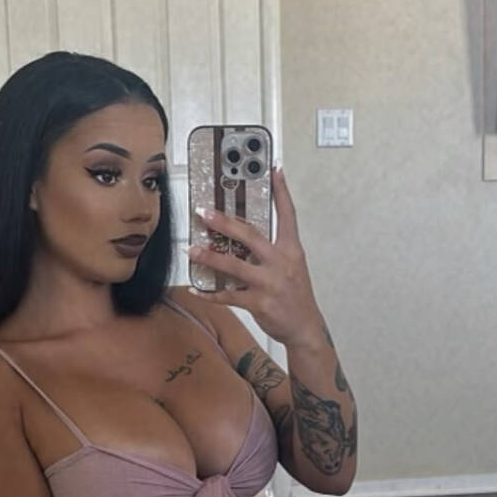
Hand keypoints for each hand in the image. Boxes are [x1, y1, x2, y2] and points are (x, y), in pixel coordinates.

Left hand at [186, 165, 324, 348]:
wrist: (304, 328)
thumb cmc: (295, 296)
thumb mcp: (292, 267)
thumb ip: (272, 250)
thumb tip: (244, 236)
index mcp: (291, 250)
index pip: (288, 215)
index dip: (281, 191)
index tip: (274, 169)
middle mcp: (281, 262)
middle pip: (249, 235)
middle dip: (224, 223)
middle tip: (204, 213)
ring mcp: (269, 283)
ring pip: (234, 265)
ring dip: (209, 257)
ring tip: (192, 250)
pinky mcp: (259, 303)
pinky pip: (228, 296)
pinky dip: (210, 294)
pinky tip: (196, 289)